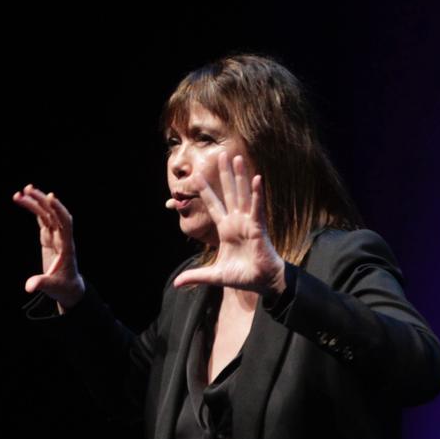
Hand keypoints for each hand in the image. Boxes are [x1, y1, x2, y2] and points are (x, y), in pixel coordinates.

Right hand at [12, 184, 85, 308]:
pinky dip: (34, 211)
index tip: (50, 197)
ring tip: (19, 193)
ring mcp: (56, 237)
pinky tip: (24, 200)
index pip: (66, 223)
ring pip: (47, 215)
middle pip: (54, 214)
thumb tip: (29, 286)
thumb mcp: (53, 287)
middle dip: (42, 201)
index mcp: (67, 247)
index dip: (59, 210)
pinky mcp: (48, 239)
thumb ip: (41, 284)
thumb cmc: (64, 287)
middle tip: (27, 190)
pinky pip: (42, 221)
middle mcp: (62, 238)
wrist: (69, 288)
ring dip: (35, 203)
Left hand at [172, 152, 285, 297]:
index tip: (196, 176)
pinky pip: (257, 208)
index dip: (205, 191)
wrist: (262, 282)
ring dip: (240, 177)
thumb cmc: (243, 276)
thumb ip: (196, 276)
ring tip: (237, 158)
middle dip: (224, 174)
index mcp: (226, 229)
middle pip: (228, 193)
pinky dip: (257, 194)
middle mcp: (237, 222)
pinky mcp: (258, 228)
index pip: (213, 205)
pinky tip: (257, 179)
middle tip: (221, 155)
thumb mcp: (215, 276)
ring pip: (242, 195)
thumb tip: (177, 283)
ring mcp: (248, 222)